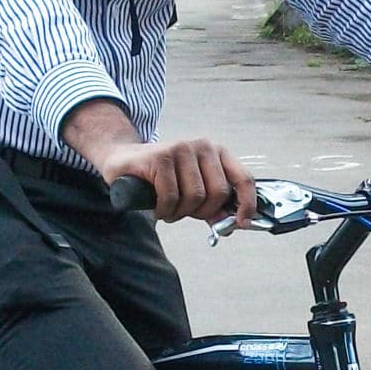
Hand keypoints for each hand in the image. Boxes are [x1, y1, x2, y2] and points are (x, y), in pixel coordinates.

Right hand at [63, 100, 255, 225]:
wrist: (123, 160)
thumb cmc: (162, 177)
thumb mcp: (192, 188)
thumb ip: (213, 204)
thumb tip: (233, 224)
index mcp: (216, 151)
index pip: (243, 178)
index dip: (247, 204)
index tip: (242, 222)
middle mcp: (202, 145)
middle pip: (218, 193)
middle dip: (202, 212)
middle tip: (184, 213)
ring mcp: (181, 149)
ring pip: (194, 197)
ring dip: (179, 213)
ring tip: (167, 208)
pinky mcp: (160, 157)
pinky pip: (171, 197)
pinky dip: (164, 210)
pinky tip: (156, 207)